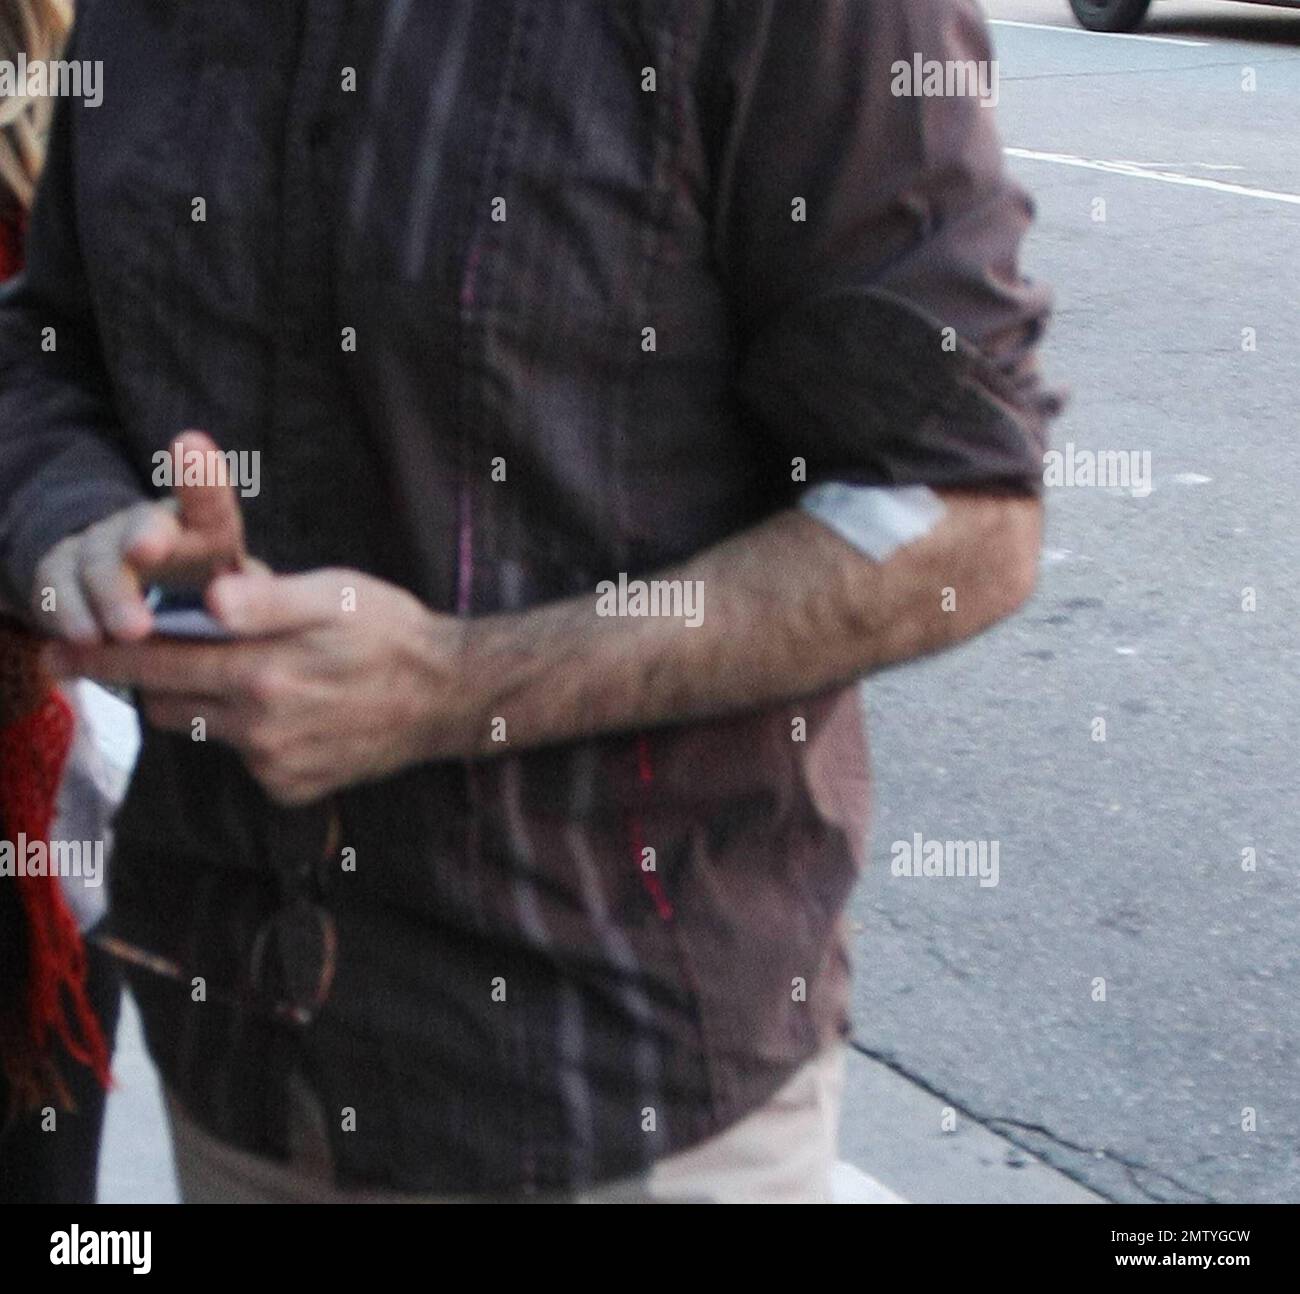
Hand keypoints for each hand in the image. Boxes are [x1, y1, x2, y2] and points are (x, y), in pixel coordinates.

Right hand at [32, 429, 250, 642]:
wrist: (140, 604)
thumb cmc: (210, 600)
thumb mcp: (241, 597)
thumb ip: (250, 599)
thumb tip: (256, 604)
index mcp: (205, 528)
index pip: (208, 501)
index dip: (200, 476)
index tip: (190, 443)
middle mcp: (150, 525)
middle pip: (146, 524)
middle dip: (145, 533)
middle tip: (147, 549)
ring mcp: (102, 544)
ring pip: (100, 560)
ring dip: (113, 595)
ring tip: (131, 630)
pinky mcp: (61, 572)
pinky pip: (58, 586)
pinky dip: (70, 613)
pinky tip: (83, 637)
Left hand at [44, 567, 474, 805]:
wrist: (449, 696)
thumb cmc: (390, 630)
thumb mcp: (335, 594)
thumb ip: (268, 598)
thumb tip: (209, 602)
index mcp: (263, 675)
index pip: (155, 667)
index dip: (101, 659)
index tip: (56, 653)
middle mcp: (261, 731)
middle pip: (168, 708)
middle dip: (156, 679)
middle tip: (168, 649)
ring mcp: (277, 767)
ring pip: (206, 733)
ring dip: (207, 704)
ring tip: (249, 673)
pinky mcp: (293, 790)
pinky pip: (244, 760)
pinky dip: (249, 735)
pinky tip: (292, 711)